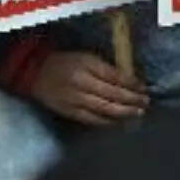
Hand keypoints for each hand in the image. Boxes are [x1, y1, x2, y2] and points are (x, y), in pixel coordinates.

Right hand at [30, 51, 148, 126]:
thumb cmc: (64, 61)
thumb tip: (129, 81)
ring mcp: (75, 100)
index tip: (144, 88)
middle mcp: (81, 83)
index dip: (132, 84)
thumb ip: (105, 69)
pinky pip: (92, 119)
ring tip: (137, 113)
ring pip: (104, 110)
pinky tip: (118, 121)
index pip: (114, 77)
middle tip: (145, 103)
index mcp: (85, 65)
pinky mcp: (69, 112)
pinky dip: (107, 122)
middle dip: (132, 101)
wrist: (33, 71)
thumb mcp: (85, 57)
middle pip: (112, 95)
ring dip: (124, 113)